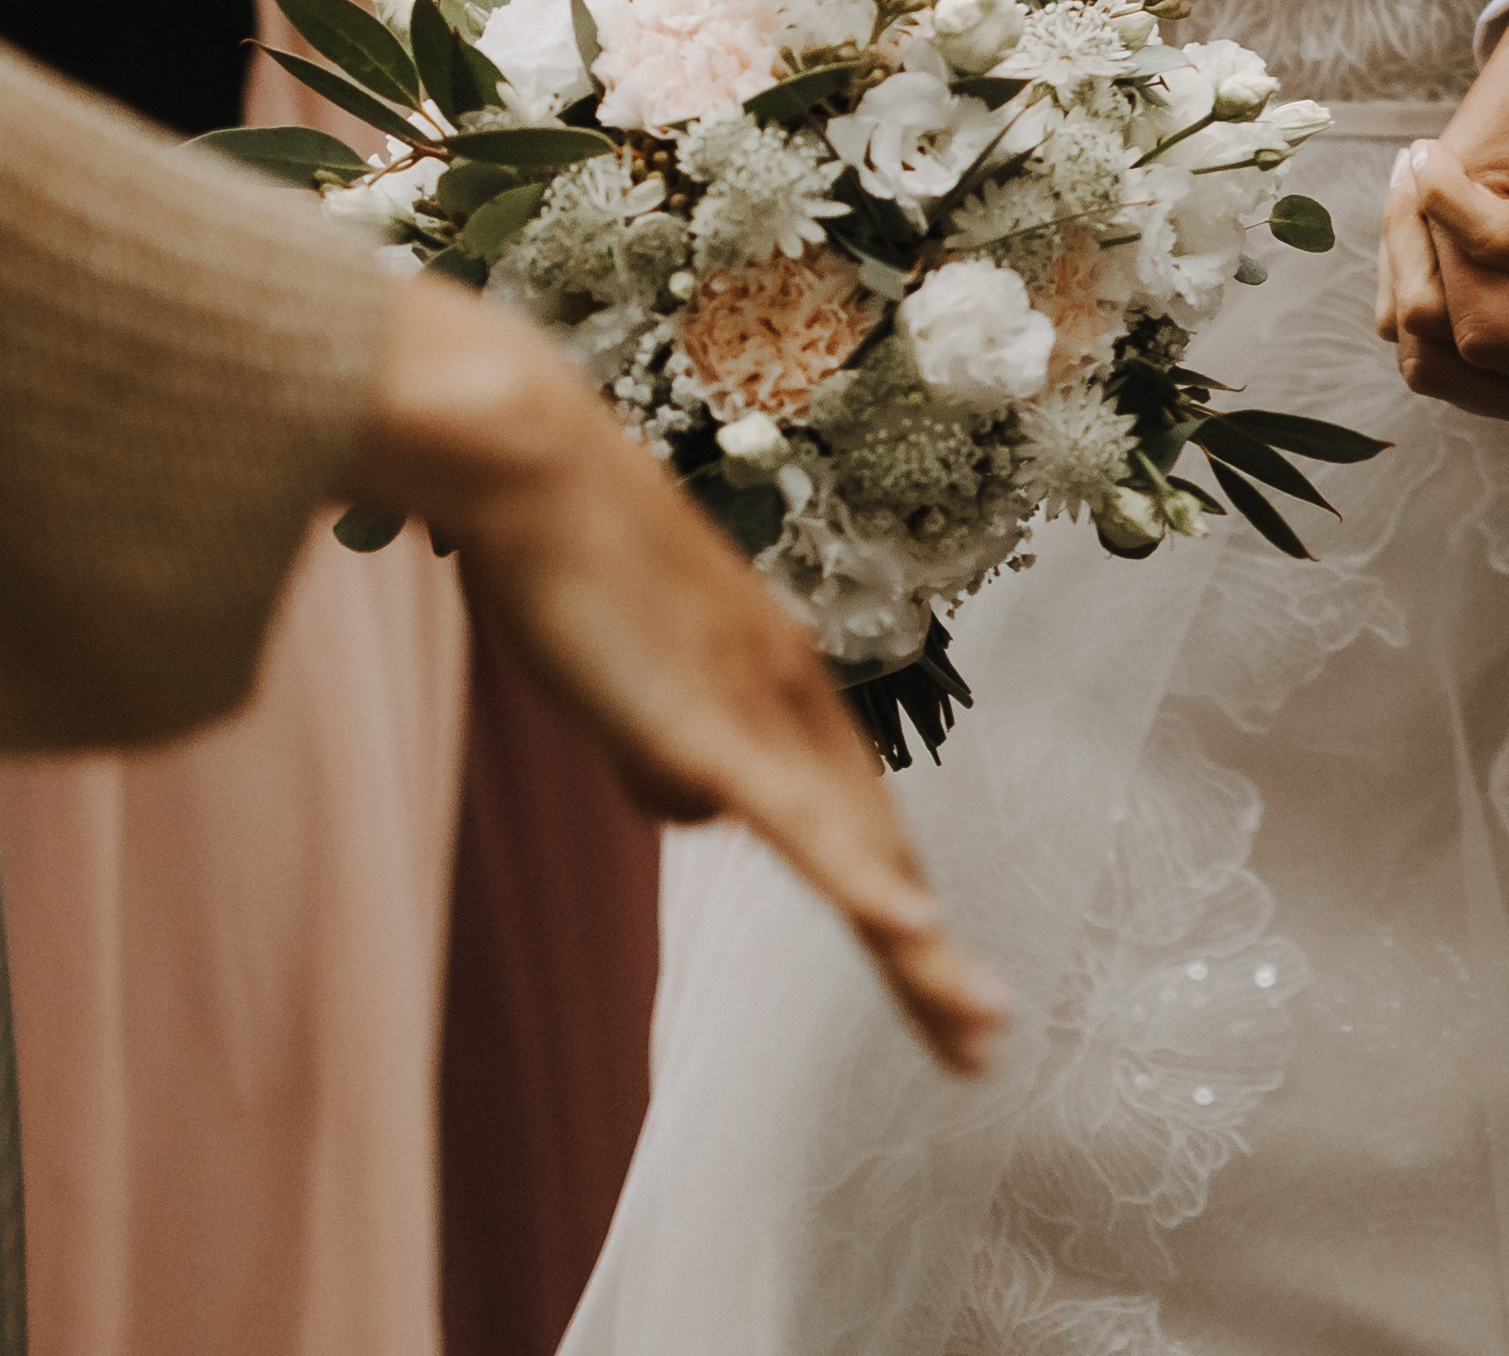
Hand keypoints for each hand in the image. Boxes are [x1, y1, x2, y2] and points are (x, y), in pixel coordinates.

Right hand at [351, 275, 1010, 1072]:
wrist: (527, 462)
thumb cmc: (562, 560)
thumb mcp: (619, 680)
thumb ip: (661, 743)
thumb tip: (691, 812)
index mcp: (779, 686)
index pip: (857, 818)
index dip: (894, 897)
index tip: (936, 980)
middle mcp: (792, 698)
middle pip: (876, 847)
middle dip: (927, 961)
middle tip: (981, 1045)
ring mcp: (755, 708)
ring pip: (854, 849)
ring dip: (915, 950)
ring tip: (973, 1029)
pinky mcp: (703, 718)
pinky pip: (791, 815)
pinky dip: (852, 875)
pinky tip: (902, 928)